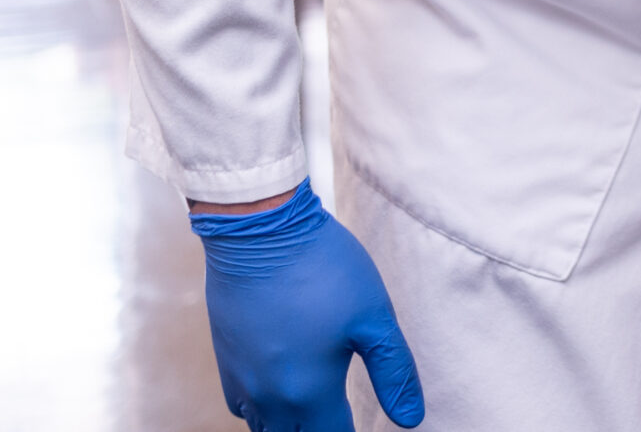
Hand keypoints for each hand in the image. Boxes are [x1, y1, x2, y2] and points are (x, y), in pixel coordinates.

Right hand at [191, 181, 424, 431]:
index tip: (368, 426)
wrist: (260, 231)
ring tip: (316, 416)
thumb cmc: (323, 270)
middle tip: (341, 417)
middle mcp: (268, 397)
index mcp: (308, 393)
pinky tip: (282, 394)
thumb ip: (394, 373)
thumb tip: (412, 420)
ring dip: (291, 427)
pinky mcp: (225, 360)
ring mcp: (241, 380)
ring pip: (265, 428)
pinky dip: (263, 414)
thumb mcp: (374, 318)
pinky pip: (242, 408)